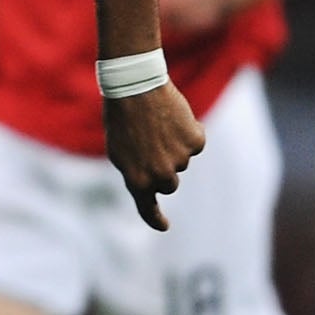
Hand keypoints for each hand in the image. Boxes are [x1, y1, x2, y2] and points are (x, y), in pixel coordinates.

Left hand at [104, 82, 204, 231]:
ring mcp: (180, 160)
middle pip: (170, 184)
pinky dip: (187, 132)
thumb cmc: (121, 118)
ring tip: (155, 125)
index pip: (147, 207)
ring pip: (182, 160)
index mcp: (137, 180)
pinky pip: (194, 142)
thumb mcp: (119, 152)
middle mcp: (160, 176)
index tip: (164, 226)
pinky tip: (172, 117)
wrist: (134, 87)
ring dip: (172, 146)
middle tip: (152, 147)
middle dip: (165, 170)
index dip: (155, 219)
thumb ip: (137, 172)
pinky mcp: (195, 142)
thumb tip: (154, 183)